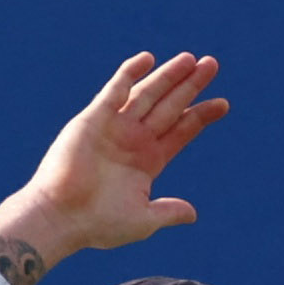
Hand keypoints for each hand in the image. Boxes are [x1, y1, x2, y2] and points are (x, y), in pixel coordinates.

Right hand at [0, 52, 230, 284]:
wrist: (61, 217)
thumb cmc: (98, 225)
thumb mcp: (142, 221)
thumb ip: (168, 212)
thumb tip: (192, 213)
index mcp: (148, 162)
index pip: (181, 131)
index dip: (201, 115)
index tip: (222, 104)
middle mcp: (134, 140)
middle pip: (169, 106)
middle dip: (190, 86)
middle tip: (212, 65)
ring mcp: (114, 127)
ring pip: (147, 94)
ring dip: (168, 76)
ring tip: (191, 59)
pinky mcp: (94, 118)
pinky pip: (115, 90)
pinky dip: (129, 74)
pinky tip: (148, 59)